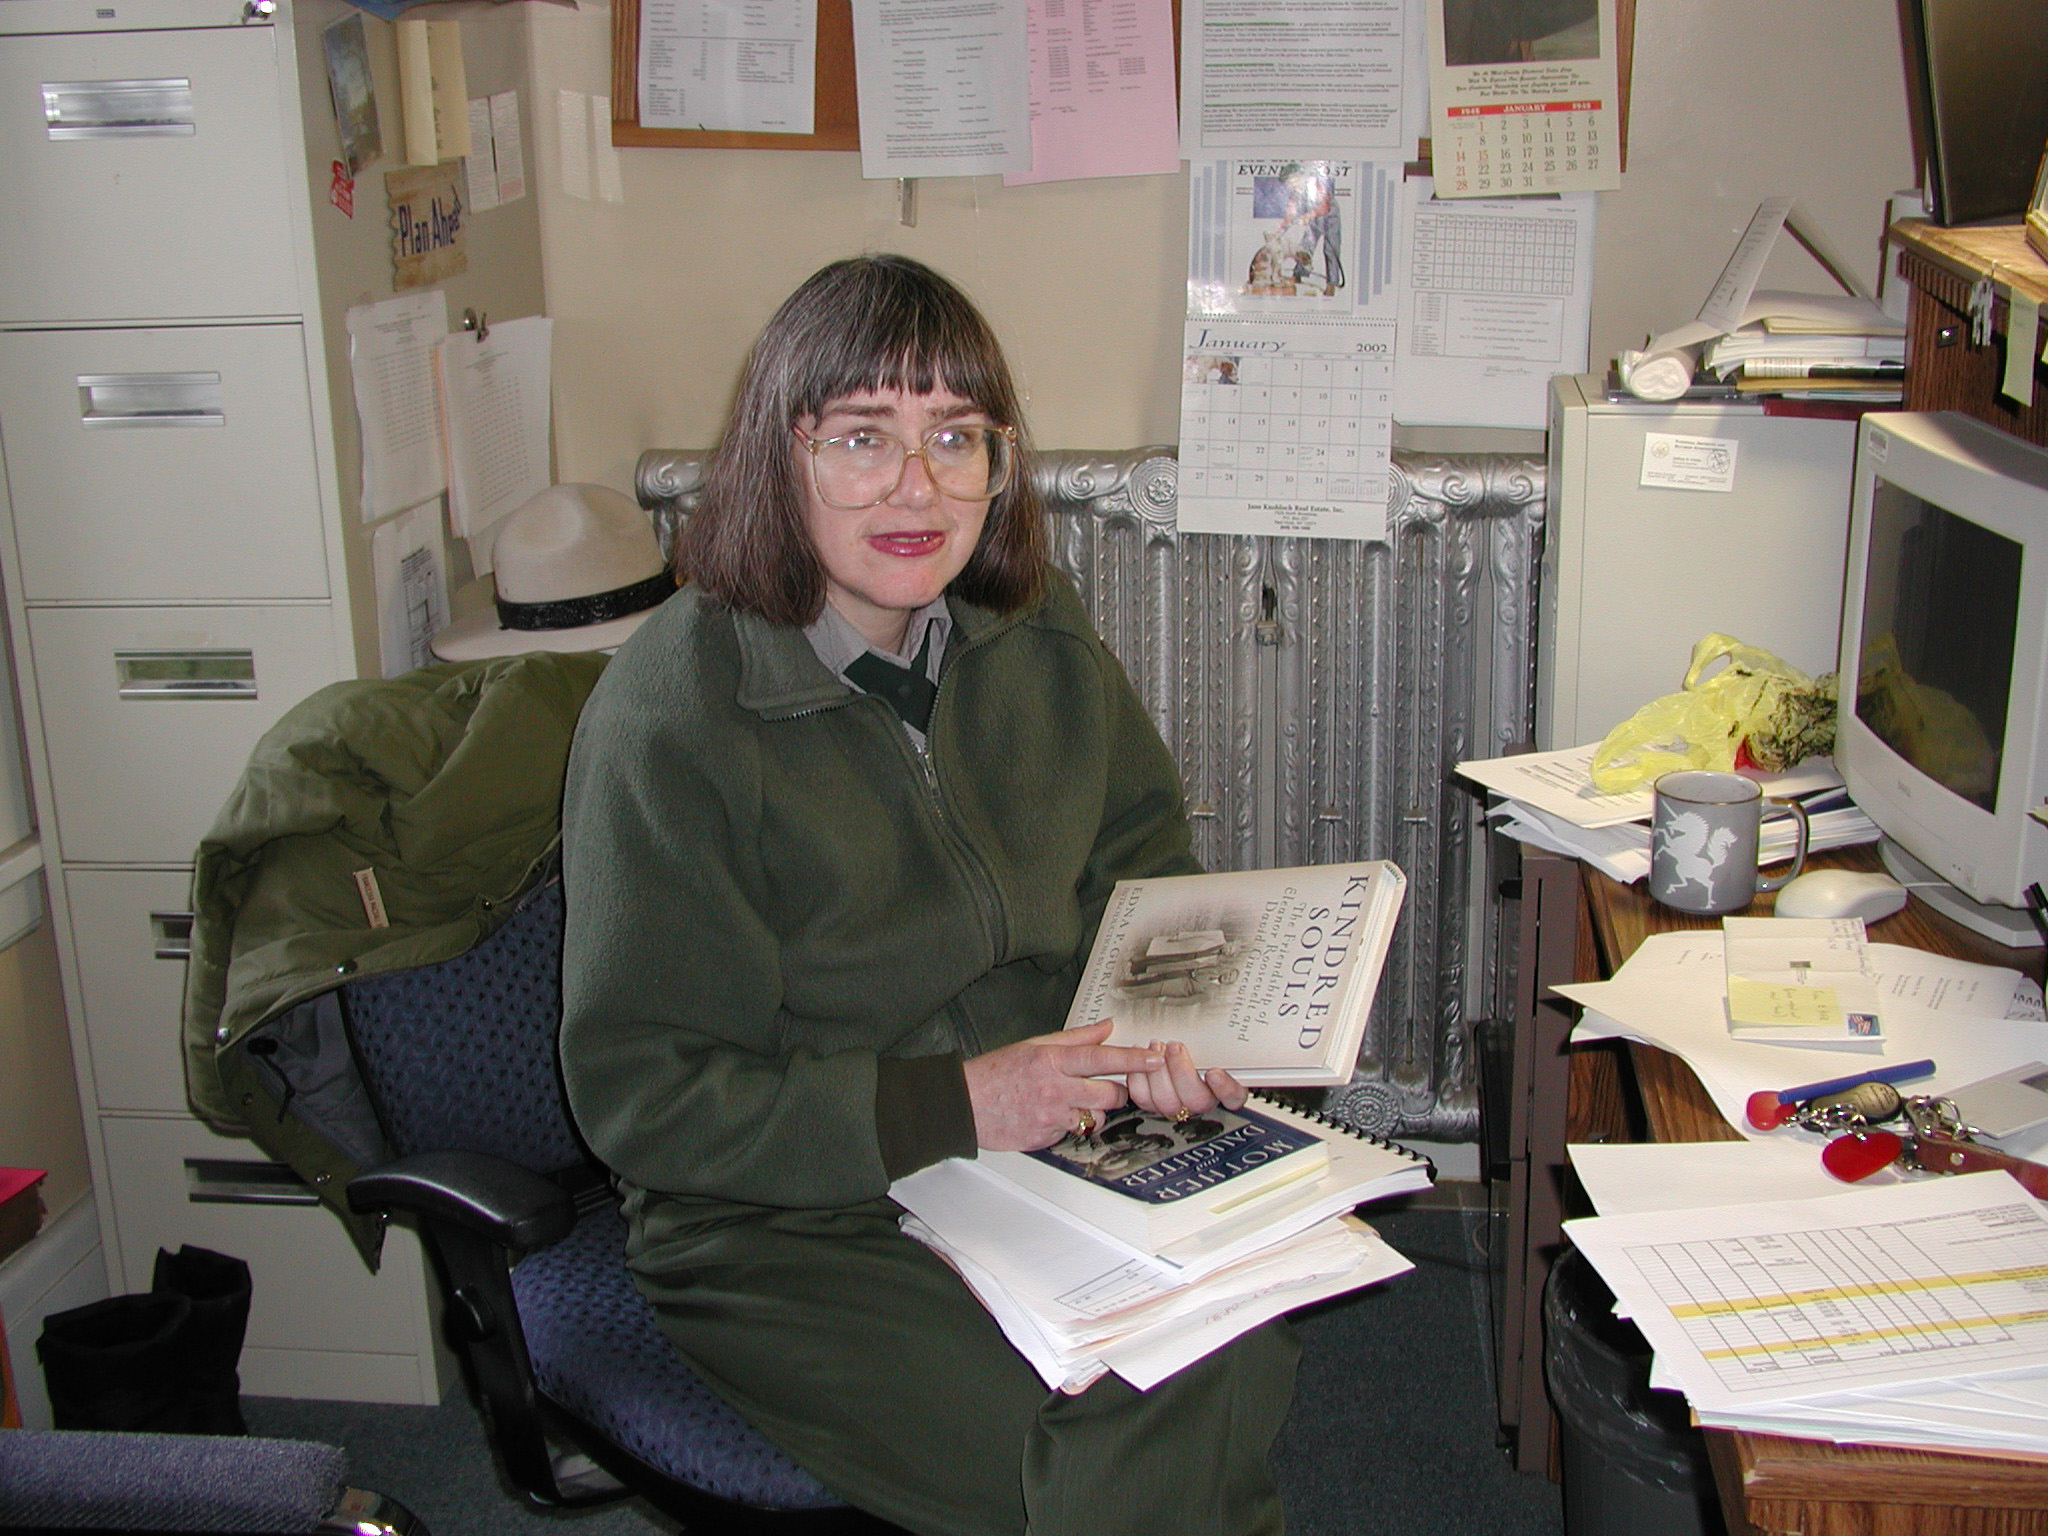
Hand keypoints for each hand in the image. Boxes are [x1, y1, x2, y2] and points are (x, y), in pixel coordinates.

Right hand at [963, 1021, 1163, 1150]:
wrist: (964, 1105)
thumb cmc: (996, 1072)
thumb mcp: (1035, 1045)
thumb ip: (1075, 1038)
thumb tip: (1107, 1027)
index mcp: (1052, 1060)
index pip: (1102, 1058)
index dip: (1132, 1058)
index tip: (1154, 1058)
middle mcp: (1055, 1089)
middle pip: (1109, 1094)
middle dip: (1115, 1091)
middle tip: (1105, 1086)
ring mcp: (1051, 1117)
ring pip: (1095, 1118)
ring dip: (1092, 1111)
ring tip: (1070, 1102)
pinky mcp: (1046, 1138)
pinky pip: (1073, 1133)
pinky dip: (1069, 1125)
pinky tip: (1051, 1116)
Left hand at [1127, 1038, 1246, 1120]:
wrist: (1166, 1048)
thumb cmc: (1195, 1046)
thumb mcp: (1213, 1041)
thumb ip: (1221, 1042)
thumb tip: (1232, 1029)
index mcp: (1224, 1087)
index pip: (1234, 1097)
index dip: (1225, 1089)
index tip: (1214, 1072)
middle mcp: (1202, 1100)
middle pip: (1197, 1101)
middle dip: (1182, 1072)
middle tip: (1175, 1047)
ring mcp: (1177, 1105)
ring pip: (1167, 1103)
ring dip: (1159, 1073)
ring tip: (1158, 1047)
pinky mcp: (1152, 1102)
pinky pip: (1143, 1098)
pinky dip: (1138, 1075)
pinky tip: (1141, 1054)